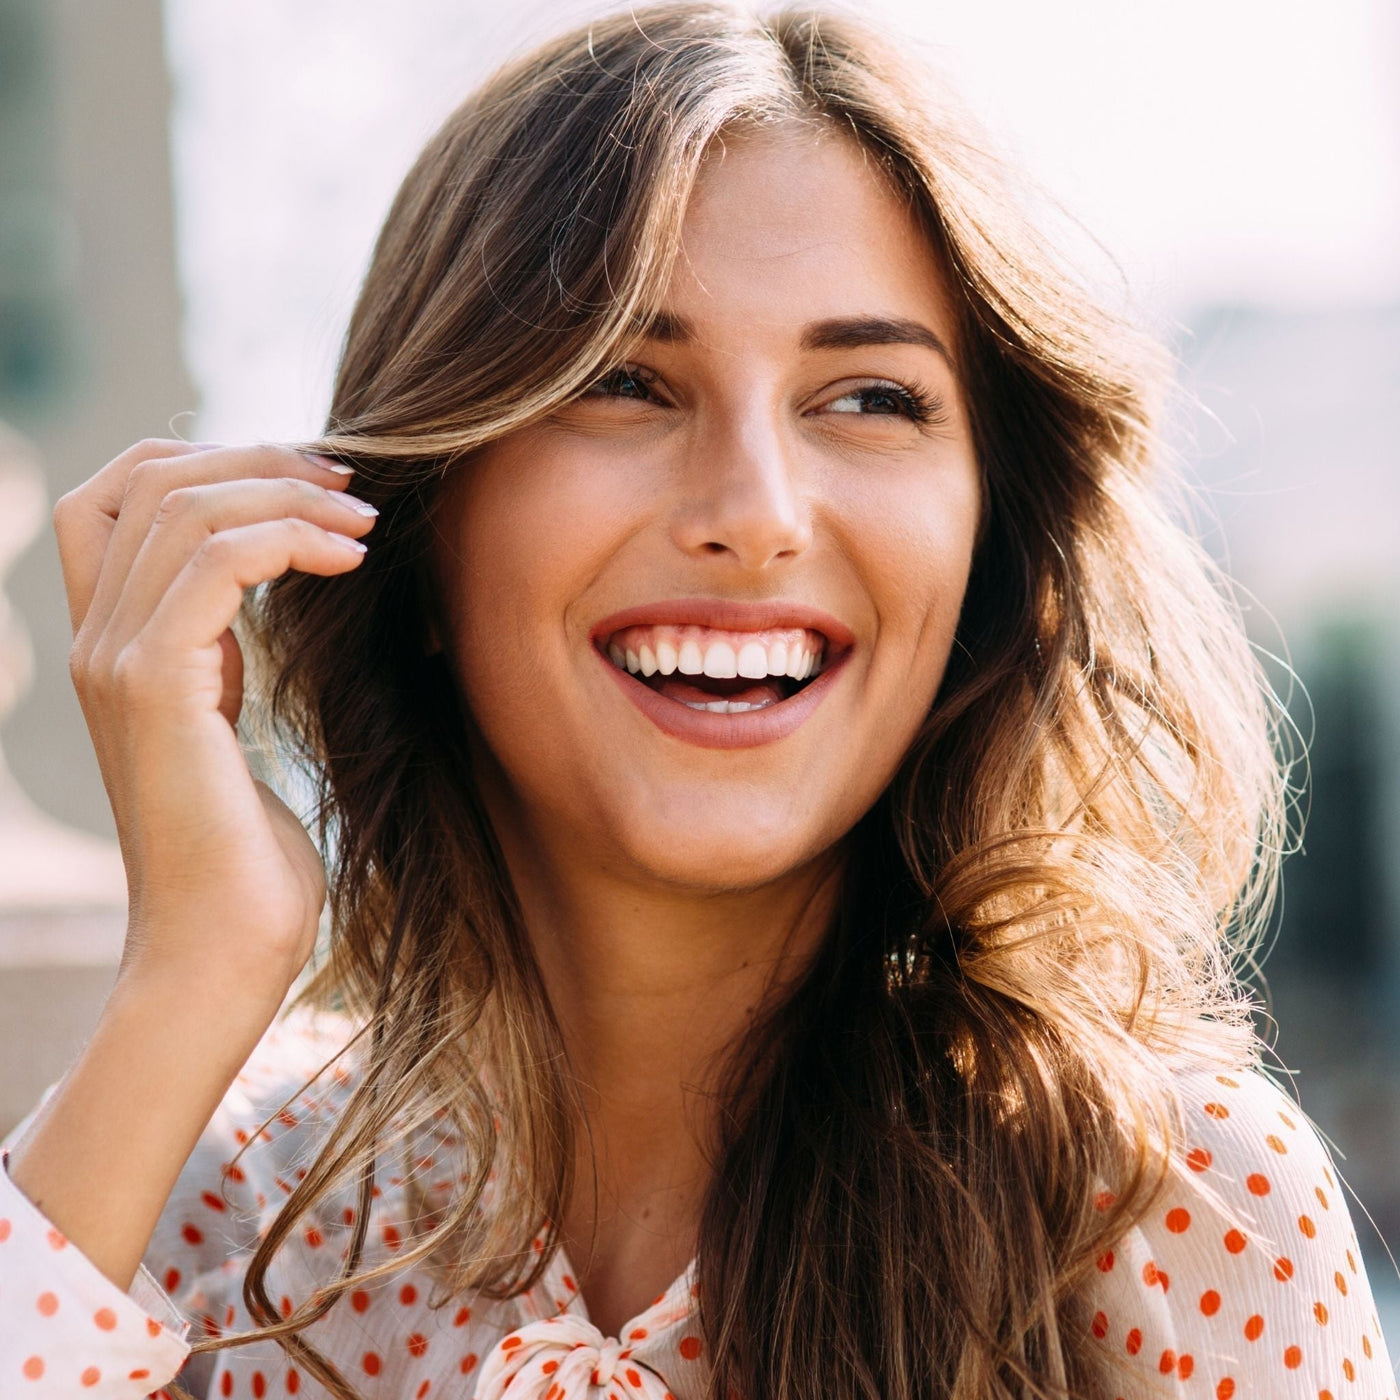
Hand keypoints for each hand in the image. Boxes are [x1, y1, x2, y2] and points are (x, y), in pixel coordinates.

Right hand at [54, 439, 375, 1005]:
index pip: (116, 493)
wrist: (222, 951)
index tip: (310, 479)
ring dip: (288, 493)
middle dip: (259, 459)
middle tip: (351, 483)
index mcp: (112, 643)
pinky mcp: (155, 688)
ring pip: (182, 504)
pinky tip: (352, 559)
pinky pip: (216, 561)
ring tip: (366, 522)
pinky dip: (290, 537)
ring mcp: (114, 660)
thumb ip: (225, 653)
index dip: (208, 458)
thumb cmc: (246, 857)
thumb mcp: (231, 724)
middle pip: (149, 477)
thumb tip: (279, 578)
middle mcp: (96, 640)